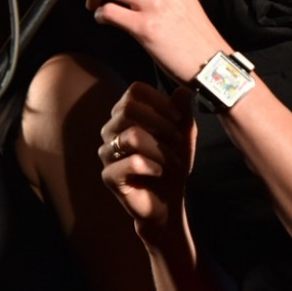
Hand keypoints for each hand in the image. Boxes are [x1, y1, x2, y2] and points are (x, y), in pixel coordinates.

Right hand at [99, 82, 196, 241]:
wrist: (168, 201)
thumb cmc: (172, 162)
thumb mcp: (183, 134)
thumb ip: (183, 111)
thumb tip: (184, 89)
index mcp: (126, 114)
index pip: (135, 91)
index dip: (159, 100)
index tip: (179, 117)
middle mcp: (111, 129)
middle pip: (129, 108)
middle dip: (161, 124)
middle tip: (177, 141)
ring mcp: (107, 152)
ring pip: (132, 135)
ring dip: (161, 149)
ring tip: (173, 161)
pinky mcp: (109, 176)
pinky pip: (132, 162)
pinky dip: (154, 166)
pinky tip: (160, 172)